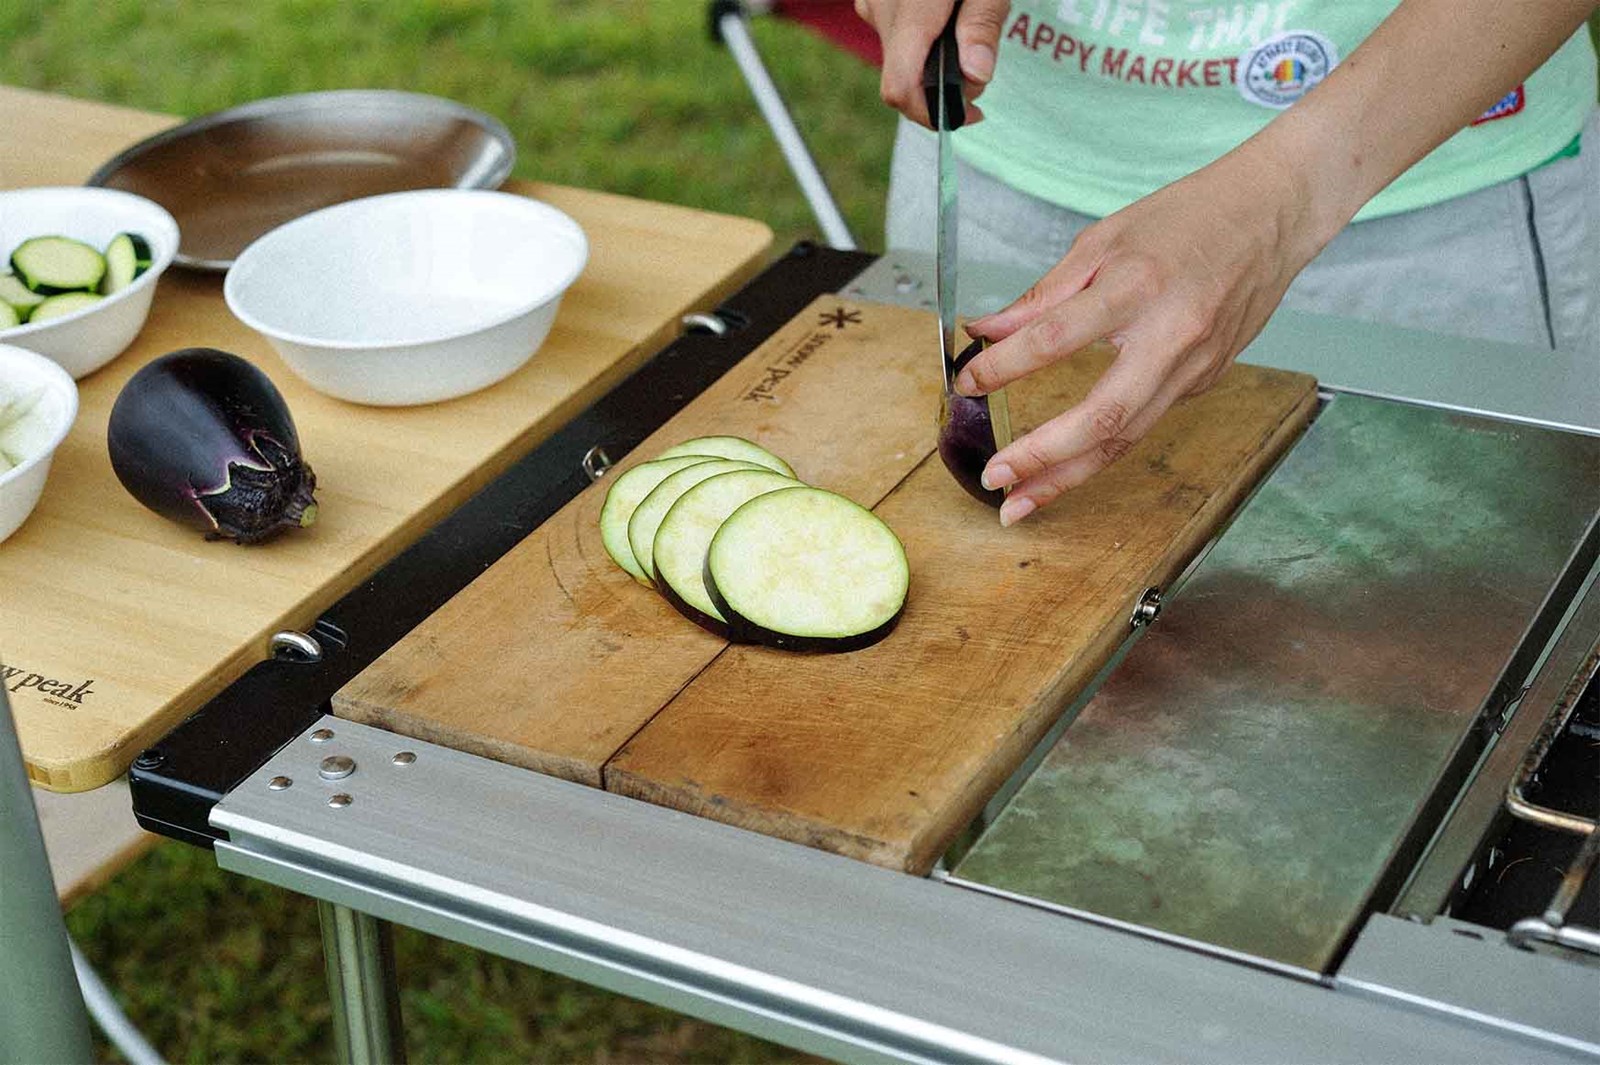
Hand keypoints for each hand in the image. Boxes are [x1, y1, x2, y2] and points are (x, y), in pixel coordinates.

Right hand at [854, 0, 1010, 126]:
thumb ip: (983, 25)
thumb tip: (975, 77)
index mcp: (911, 8)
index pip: (900, 88)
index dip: (931, 115)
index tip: (969, 114)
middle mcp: (881, 8)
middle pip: (901, 76)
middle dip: (941, 87)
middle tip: (982, 69)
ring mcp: (873, 1)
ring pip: (897, 56)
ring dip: (931, 63)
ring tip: (968, 33)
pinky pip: (893, 32)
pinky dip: (921, 41)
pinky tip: (946, 18)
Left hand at [958, 141, 1335, 525]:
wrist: (1271, 216)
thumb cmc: (1187, 218)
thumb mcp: (1103, 240)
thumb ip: (1044, 295)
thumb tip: (986, 330)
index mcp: (1137, 288)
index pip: (1055, 338)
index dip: (1003, 367)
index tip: (967, 384)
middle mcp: (1170, 336)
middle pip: (1102, 416)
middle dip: (1042, 457)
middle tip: (996, 478)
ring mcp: (1194, 367)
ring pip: (1125, 438)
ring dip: (1068, 476)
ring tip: (1020, 502)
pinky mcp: (1204, 382)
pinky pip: (1143, 424)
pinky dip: (1101, 451)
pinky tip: (1066, 468)